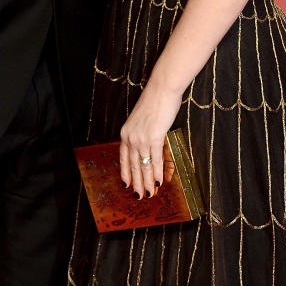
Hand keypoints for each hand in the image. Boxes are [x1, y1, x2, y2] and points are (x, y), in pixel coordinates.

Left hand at [119, 78, 181, 198]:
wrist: (162, 89)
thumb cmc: (155, 102)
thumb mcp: (142, 120)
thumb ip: (142, 134)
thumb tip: (148, 147)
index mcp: (125, 133)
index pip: (123, 159)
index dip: (126, 174)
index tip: (127, 185)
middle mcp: (131, 137)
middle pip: (133, 166)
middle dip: (137, 183)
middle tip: (139, 196)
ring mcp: (142, 138)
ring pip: (144, 166)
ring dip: (147, 182)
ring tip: (149, 194)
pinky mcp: (155, 137)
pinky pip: (156, 159)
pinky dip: (158, 172)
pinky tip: (159, 182)